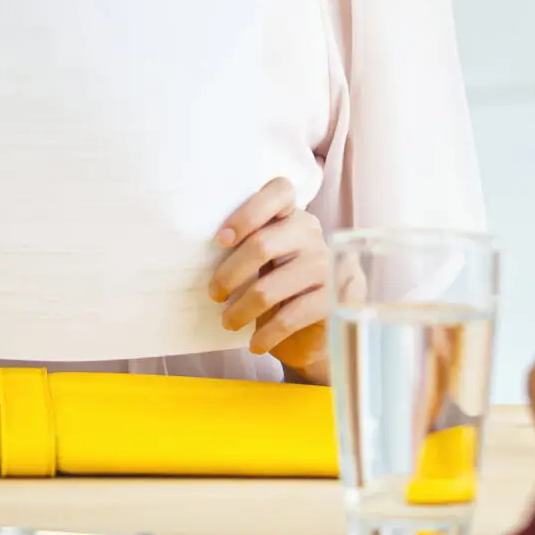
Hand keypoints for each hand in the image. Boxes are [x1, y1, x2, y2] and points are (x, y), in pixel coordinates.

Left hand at [210, 178, 330, 382]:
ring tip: (228, 322)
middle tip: (214, 294)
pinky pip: (289, 317)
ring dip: (240, 310)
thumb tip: (200, 252)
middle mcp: (314, 234)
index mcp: (294, 215)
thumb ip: (249, 245)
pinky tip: (255, 344)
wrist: (320, 331)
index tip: (220, 240)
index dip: (246, 213)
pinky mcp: (334, 300)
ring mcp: (326, 267)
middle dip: (229, 274)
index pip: (279, 191)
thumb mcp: (267, 261)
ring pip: (269, 287)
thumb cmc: (282, 288)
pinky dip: (266, 334)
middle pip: (262, 245)